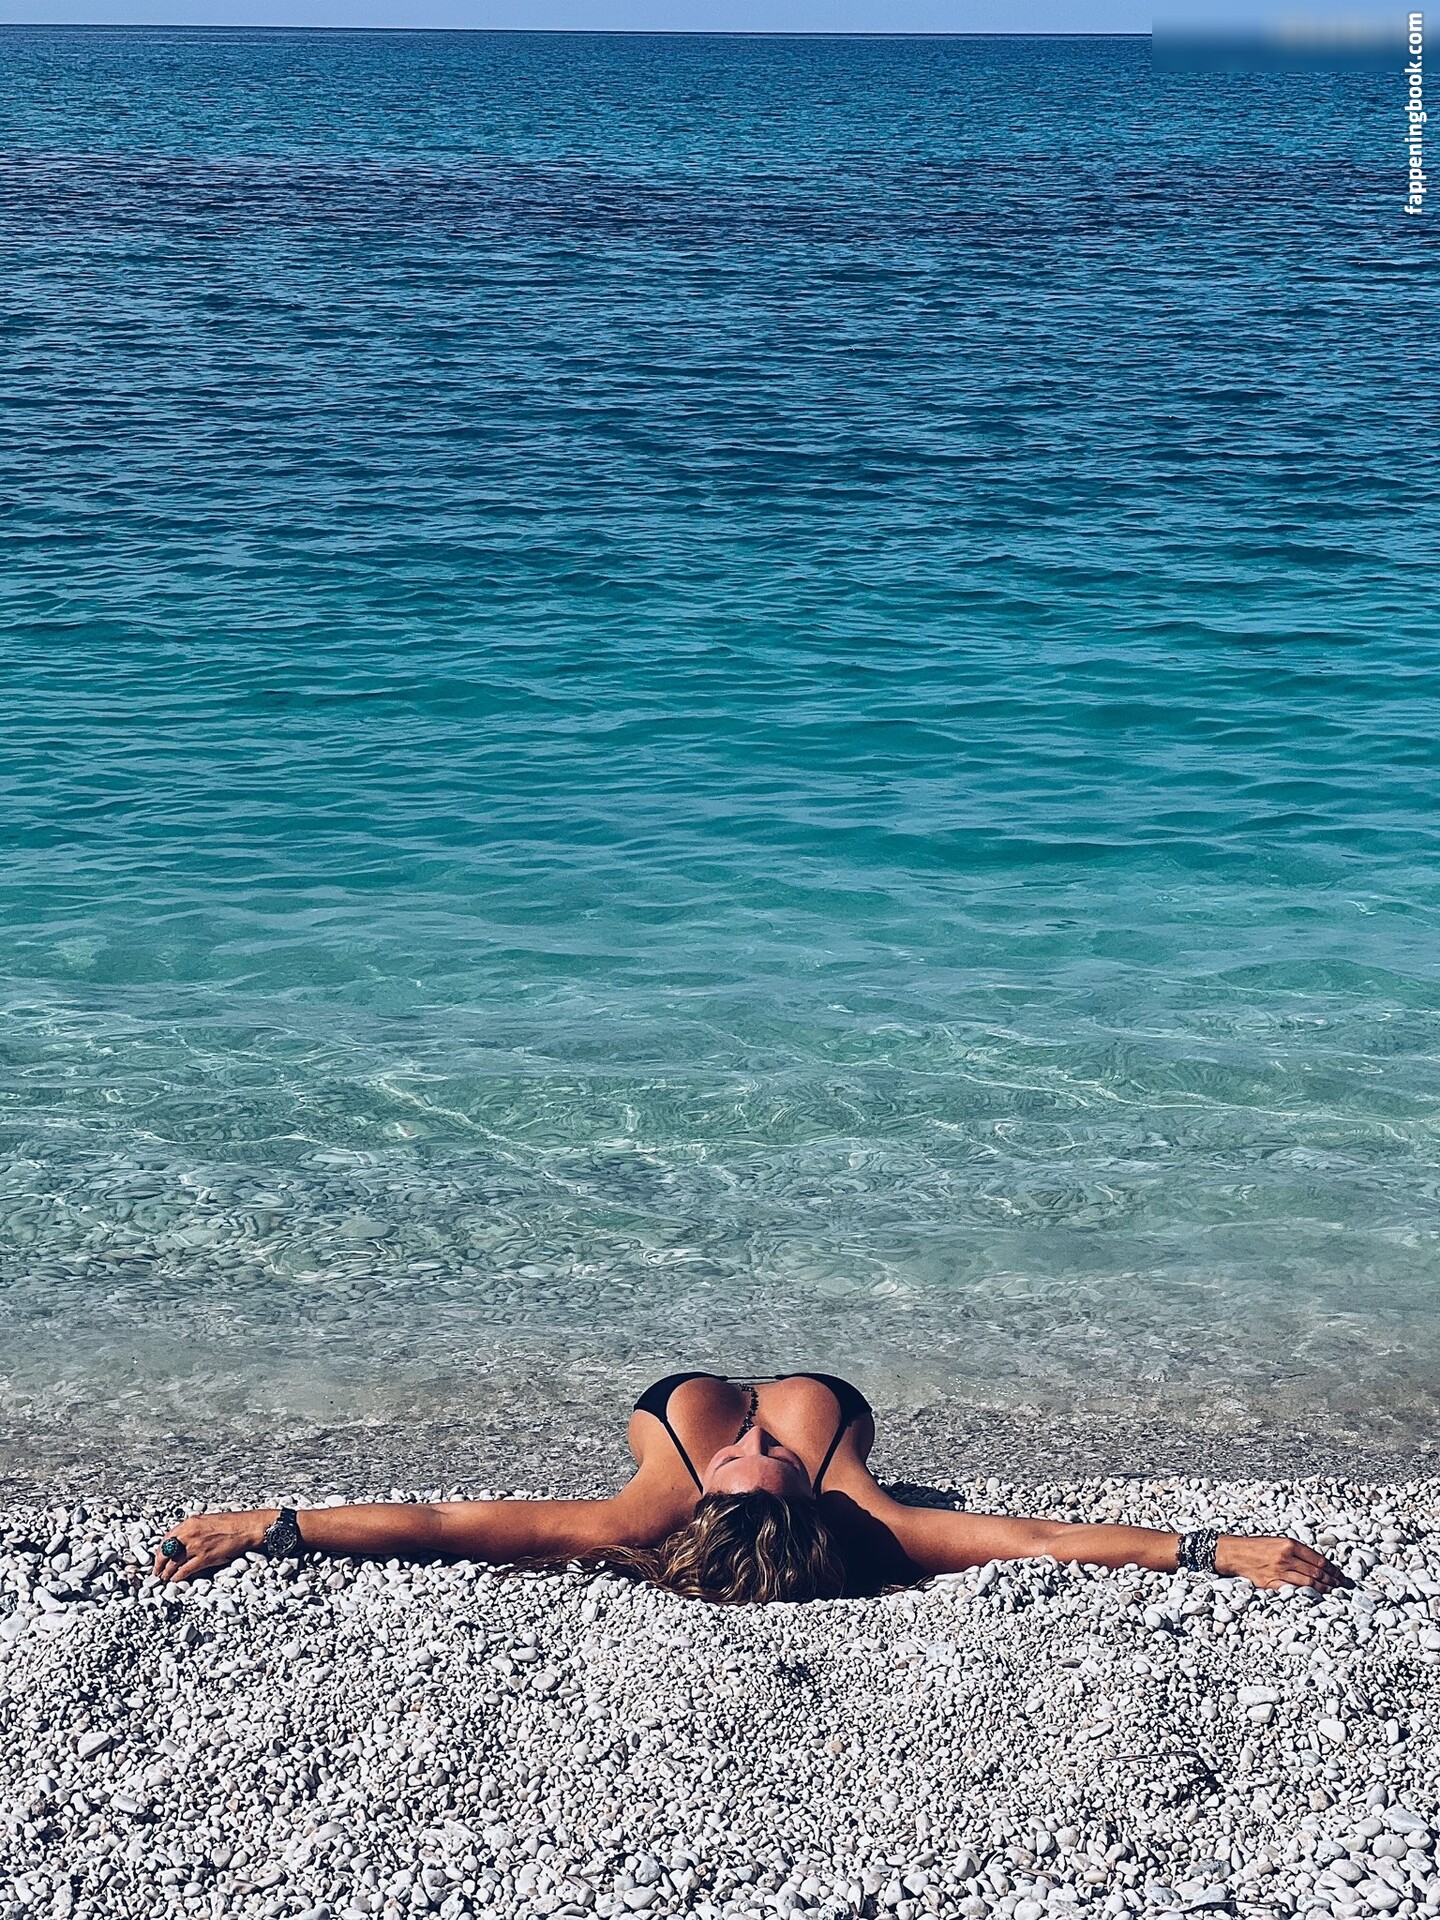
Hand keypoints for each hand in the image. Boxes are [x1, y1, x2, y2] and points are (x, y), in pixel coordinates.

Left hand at [152, 1510, 271, 1583]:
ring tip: (165, 1579)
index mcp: (190, 1523)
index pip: (166, 1539)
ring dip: (167, 1573)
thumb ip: (193, 1531)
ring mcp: (196, 1546)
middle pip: (165, 1552)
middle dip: (159, 1564)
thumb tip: (182, 1544)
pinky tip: (176, 1581)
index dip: (160, 1551)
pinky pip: (185, 1571)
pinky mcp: (204, 1558)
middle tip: (157, 1572)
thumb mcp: (207, 1522)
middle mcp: (189, 1534)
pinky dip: (178, 1577)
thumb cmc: (231, 1524)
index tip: (159, 1558)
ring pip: (173, 1563)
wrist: (247, 1527)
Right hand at [1215, 1534, 1346, 1590]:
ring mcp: (1279, 1572)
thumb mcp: (1278, 1542)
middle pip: (1317, 1572)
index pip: (1319, 1559)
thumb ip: (1297, 1551)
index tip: (1340, 1576)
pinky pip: (1294, 1590)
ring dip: (1324, 1590)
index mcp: (1289, 1544)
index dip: (1333, 1570)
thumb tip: (1318, 1563)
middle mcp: (1286, 1557)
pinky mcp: (1272, 1583)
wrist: (1235, 1553)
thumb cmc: (1257, 1546)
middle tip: (1341, 1587)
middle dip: (1332, 1581)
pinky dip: (1307, 1595)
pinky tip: (1315, 1597)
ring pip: (1309, 1583)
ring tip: (1333, 1593)